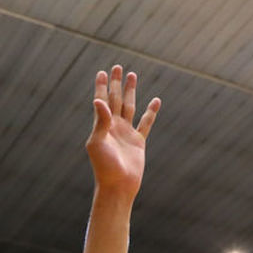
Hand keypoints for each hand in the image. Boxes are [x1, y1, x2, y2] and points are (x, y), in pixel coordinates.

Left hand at [85, 65, 160, 199]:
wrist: (118, 185)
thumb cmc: (104, 166)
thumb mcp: (97, 142)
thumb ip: (100, 121)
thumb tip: (98, 100)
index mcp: (101, 126)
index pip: (101, 101)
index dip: (101, 86)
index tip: (102, 72)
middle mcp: (113, 127)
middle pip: (115, 99)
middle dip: (116, 83)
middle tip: (117, 67)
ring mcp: (126, 133)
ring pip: (130, 107)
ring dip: (131, 91)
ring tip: (132, 75)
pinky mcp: (138, 141)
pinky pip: (146, 123)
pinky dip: (151, 112)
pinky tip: (155, 101)